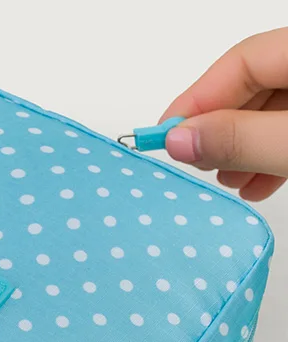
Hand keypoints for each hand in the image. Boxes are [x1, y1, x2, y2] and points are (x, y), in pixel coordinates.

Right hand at [160, 27, 287, 200]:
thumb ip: (241, 139)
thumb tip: (180, 138)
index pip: (241, 62)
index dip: (197, 100)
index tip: (164, 138)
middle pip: (255, 85)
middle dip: (220, 129)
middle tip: (196, 163)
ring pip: (274, 109)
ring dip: (242, 148)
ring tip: (228, 181)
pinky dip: (271, 154)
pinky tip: (258, 184)